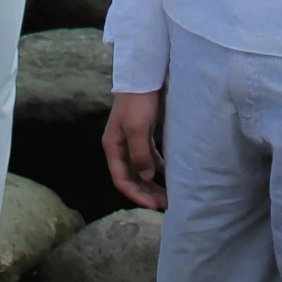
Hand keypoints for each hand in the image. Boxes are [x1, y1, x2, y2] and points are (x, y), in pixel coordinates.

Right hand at [103, 90, 167, 208]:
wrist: (142, 76)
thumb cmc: (137, 102)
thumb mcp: (137, 128)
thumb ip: (140, 154)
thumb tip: (146, 178)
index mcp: (112, 147)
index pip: (121, 179)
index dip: (136, 194)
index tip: (153, 205)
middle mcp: (119, 147)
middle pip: (131, 177)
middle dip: (146, 192)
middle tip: (165, 204)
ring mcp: (130, 142)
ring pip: (141, 169)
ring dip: (153, 183)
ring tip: (169, 195)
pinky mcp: (142, 135)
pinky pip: (149, 158)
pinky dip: (157, 168)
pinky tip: (169, 175)